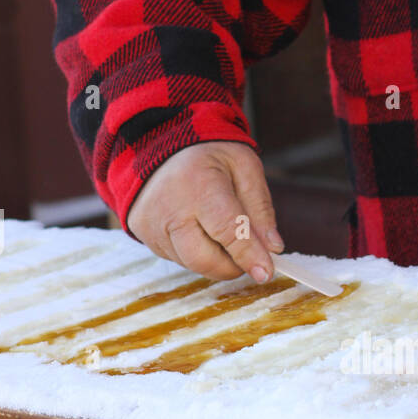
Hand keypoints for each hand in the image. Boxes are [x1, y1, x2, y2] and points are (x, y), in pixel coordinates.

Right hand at [127, 141, 282, 280]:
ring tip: (219, 228)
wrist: (159, 146)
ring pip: (193, 264)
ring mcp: (152, 225)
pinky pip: (179, 259)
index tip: (266, 272)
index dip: (248, 255)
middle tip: (249, 252)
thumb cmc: (207, 155)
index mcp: (198, 184)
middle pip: (205, 260)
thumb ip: (261, 208)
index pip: (227, 230)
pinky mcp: (145, 237)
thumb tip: (272, 249)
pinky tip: (198, 228)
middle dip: (233, 265)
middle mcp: (170, 209)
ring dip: (216, 258)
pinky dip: (197, 253)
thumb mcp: (244, 167)